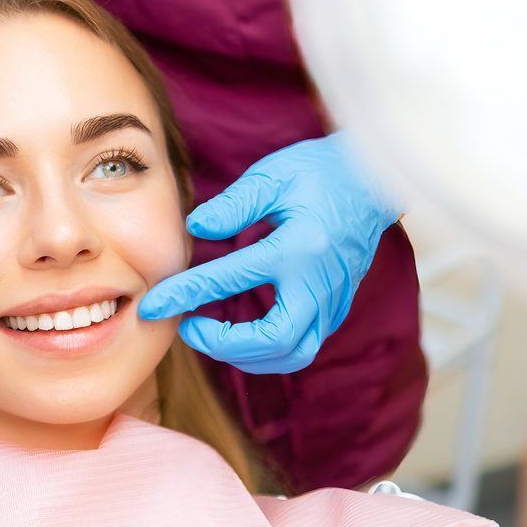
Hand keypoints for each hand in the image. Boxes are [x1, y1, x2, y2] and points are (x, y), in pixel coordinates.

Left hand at [138, 133, 399, 373]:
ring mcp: (334, 300)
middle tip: (189, 328)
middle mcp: (319, 282)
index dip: (185, 294)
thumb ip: (233, 205)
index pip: (230, 280)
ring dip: (247, 356)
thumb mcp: (272, 176)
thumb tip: (195, 230)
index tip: (152, 304)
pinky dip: (268, 350)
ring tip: (211, 335)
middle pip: (274, 341)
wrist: (373, 180)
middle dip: (223, 345)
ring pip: (294, 354)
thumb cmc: (319, 171)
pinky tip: (241, 334)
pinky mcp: (337, 307)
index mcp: (298, 247)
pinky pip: (303, 344)